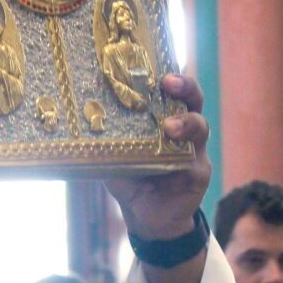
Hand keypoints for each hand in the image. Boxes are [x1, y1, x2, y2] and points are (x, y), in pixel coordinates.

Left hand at [104, 73, 210, 239]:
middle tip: (168, 83)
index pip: (167, 89)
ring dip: (187, 122)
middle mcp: (181, 127)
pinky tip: (177, 161)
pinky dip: (187, 158)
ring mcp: (194, 148)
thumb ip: (106, 140)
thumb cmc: (130, 179)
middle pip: (192, 97)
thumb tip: (82, 122)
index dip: (164, 73)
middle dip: (184, 86)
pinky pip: (197, 161)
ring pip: (199, 125)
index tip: (154, 66)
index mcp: (161, 116)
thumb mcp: (113, 156)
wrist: (145, 216)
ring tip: (170, 127)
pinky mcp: (199, 172)